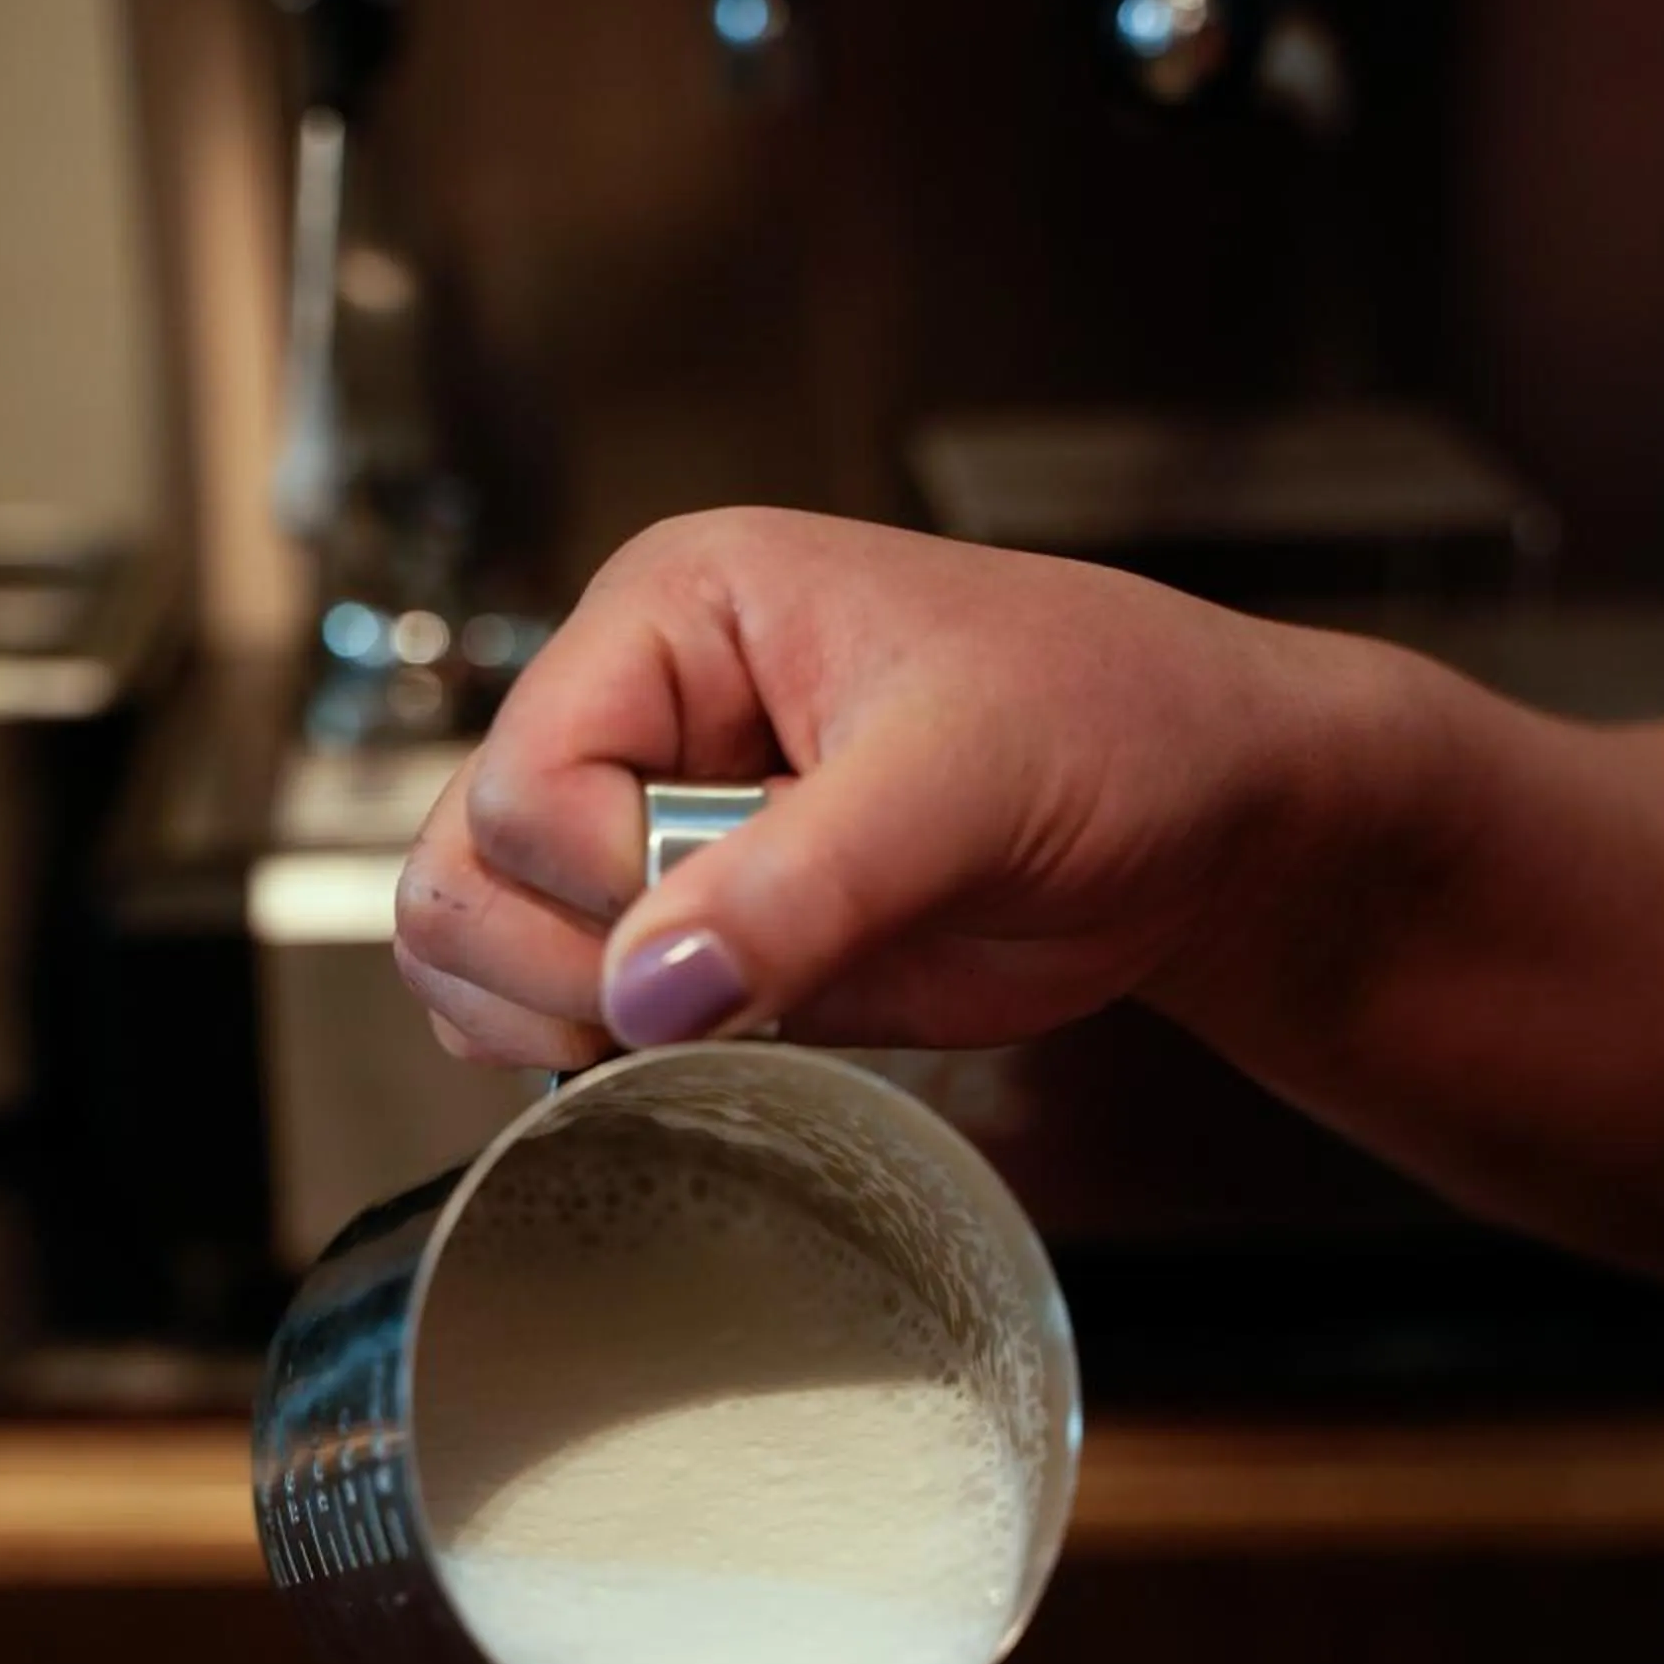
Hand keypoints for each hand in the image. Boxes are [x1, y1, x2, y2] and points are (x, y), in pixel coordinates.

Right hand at [394, 507, 1406, 1068]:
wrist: (1199, 821)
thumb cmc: (1115, 728)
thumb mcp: (970, 783)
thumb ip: (807, 880)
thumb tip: (648, 984)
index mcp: (677, 613)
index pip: (528, 775)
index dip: (609, 880)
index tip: (737, 908)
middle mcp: (635, 711)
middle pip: (463, 864)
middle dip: (565, 960)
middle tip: (714, 986)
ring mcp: (646, 829)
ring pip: (472, 939)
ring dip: (557, 1015)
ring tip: (711, 1013)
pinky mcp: (683, 932)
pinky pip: (545, 1004)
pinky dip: (584, 1050)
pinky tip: (694, 1040)